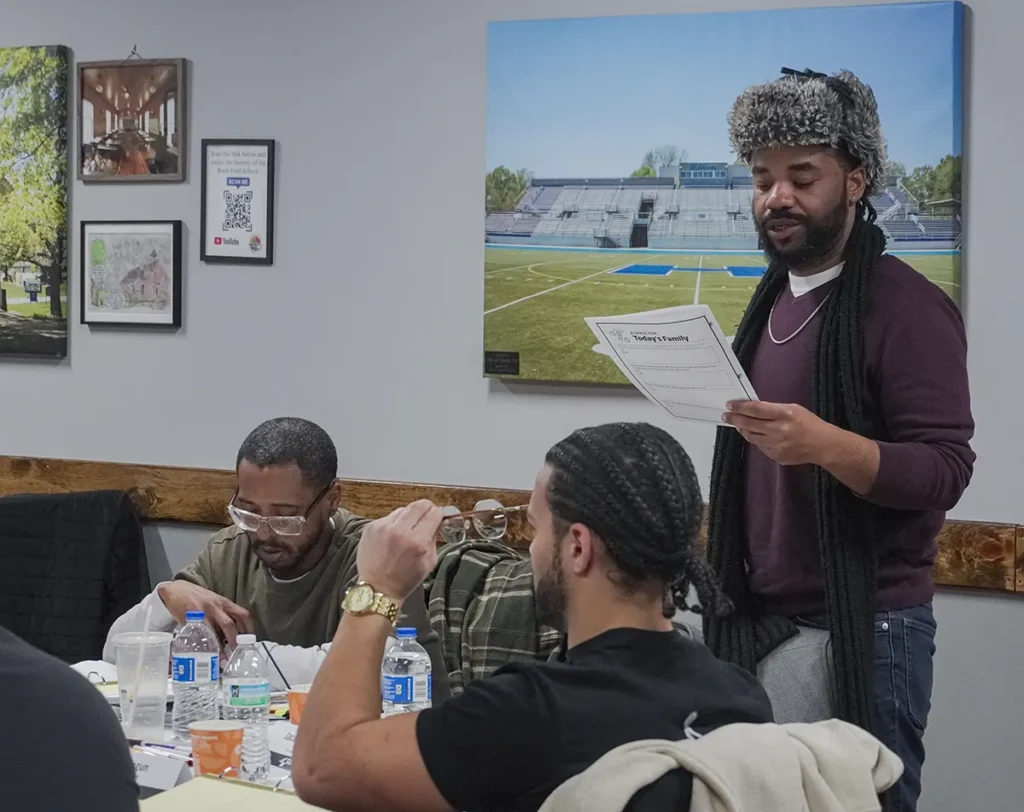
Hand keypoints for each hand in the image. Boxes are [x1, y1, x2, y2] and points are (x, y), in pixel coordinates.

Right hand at [156, 581, 253, 649]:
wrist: (176, 589)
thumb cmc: (197, 596)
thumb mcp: (214, 601)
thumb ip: (223, 614)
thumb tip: (231, 634)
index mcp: (224, 603)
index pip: (242, 614)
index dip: (249, 628)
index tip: (250, 640)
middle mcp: (216, 607)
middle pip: (229, 625)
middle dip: (234, 641)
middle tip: (237, 654)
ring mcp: (202, 613)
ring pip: (214, 632)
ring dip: (219, 648)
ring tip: (223, 660)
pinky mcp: (189, 619)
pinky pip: (198, 634)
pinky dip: (203, 645)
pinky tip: (205, 653)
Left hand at [356, 499, 442, 602]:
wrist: (377, 588)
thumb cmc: (405, 579)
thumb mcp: (430, 562)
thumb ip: (435, 537)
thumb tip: (439, 519)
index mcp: (417, 542)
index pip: (434, 513)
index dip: (438, 514)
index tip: (437, 518)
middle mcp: (399, 531)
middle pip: (420, 504)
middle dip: (426, 509)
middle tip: (426, 517)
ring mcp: (383, 527)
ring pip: (404, 509)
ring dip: (409, 517)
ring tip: (407, 531)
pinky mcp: (371, 526)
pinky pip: (389, 517)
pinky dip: (395, 523)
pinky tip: (393, 536)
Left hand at [723, 400, 837, 465]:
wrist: (823, 445)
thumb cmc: (809, 424)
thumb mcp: (793, 409)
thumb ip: (773, 409)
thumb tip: (752, 409)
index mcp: (785, 414)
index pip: (756, 409)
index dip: (740, 407)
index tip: (729, 405)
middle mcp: (780, 430)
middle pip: (750, 423)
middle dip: (735, 419)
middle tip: (726, 416)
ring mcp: (778, 445)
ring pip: (752, 437)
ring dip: (743, 430)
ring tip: (738, 425)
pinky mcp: (777, 456)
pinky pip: (761, 447)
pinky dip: (756, 440)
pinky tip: (754, 435)